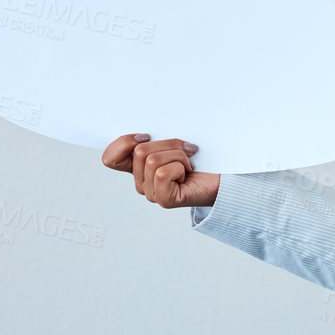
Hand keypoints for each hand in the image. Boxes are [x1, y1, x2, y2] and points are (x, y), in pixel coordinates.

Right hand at [101, 134, 219, 208]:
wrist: (224, 176)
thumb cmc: (201, 158)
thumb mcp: (173, 142)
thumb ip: (154, 139)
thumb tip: (143, 135)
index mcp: (138, 167)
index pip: (110, 158)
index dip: (123, 142)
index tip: (146, 135)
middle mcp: (141, 182)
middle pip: (140, 151)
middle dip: (168, 144)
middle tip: (185, 151)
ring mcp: (152, 193)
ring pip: (153, 160)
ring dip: (178, 155)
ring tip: (189, 163)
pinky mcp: (165, 199)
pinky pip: (162, 173)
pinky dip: (180, 166)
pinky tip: (189, 173)